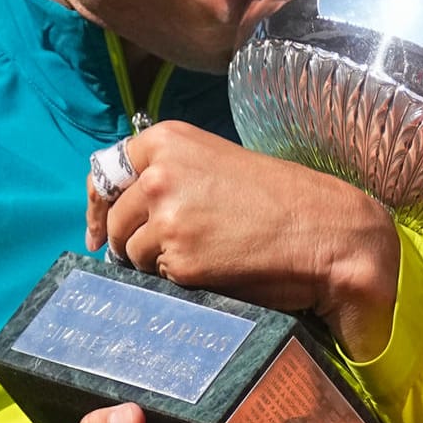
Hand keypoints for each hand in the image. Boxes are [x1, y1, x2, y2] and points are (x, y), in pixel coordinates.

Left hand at [85, 122, 399, 359]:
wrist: (326, 230)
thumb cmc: (280, 199)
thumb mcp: (215, 164)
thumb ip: (170, 175)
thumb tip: (124, 209)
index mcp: (166, 140)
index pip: (105, 172)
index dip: (97, 206)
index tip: (96, 230)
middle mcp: (159, 174)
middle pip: (116, 220)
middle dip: (130, 241)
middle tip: (167, 252)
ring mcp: (166, 217)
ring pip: (132, 253)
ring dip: (156, 264)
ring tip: (205, 257)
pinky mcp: (179, 260)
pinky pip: (159, 280)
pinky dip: (180, 282)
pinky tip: (214, 271)